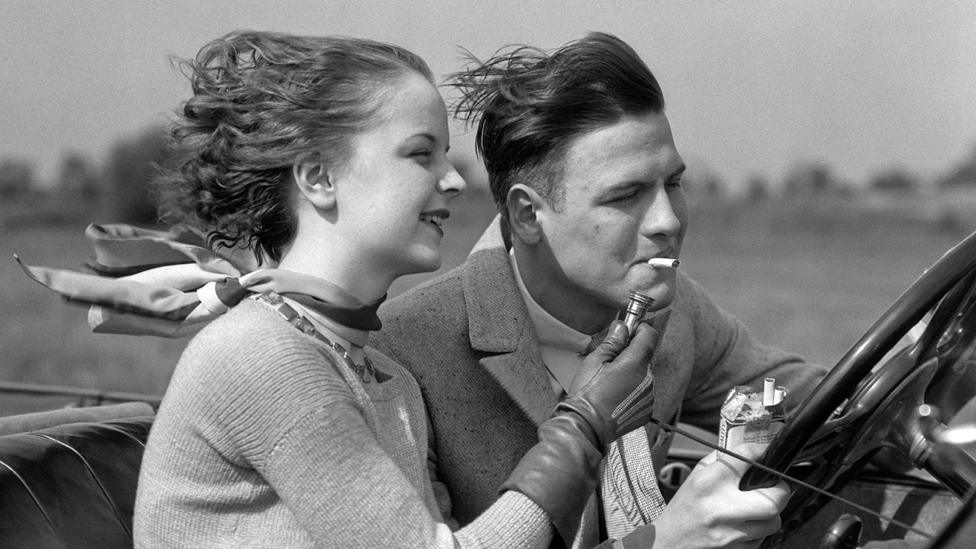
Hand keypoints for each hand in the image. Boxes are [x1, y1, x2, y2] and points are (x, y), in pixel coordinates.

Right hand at [499, 320, 657, 543]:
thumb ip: (612, 341)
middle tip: (608, 359)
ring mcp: (648, 396)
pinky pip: (642, 392)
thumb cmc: (587, 394)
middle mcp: (648, 379)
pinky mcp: (645, 410)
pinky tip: (613, 396)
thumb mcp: (595, 361)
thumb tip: (622, 326)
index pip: (649, 335)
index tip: (628, 328)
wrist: (586, 427)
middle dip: (630, 354)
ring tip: (607, 382)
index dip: (639, 328)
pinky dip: (631, 390)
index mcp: (636, 364)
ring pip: (643, 375)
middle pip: (644, 356)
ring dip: (631, 373)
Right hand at [649, 443, 789, 548]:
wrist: (668, 542)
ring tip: (757, 508)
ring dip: (770, 513)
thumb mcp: (695, 476)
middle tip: (774, 487)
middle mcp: (721, 508)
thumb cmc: (683, 509)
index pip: (746, 458)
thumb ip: (721, 461)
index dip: (761, 451)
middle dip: (780, 490)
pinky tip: (745, 525)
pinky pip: (763, 539)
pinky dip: (759, 530)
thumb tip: (749, 452)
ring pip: (773, 522)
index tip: (764, 452)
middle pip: (773, 499)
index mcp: (708, 483)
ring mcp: (730, 533)